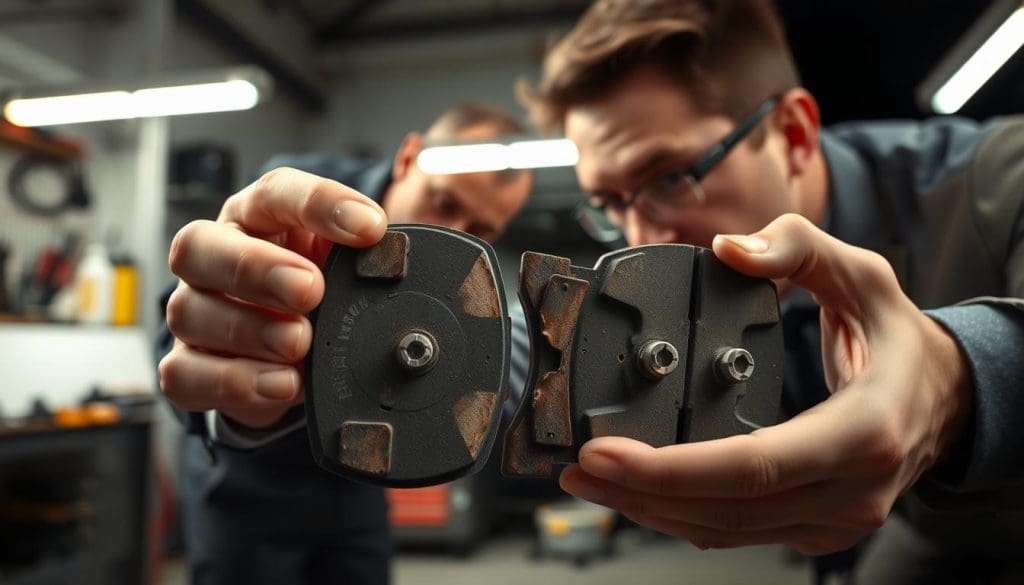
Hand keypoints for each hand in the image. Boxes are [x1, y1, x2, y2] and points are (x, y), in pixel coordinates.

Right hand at [159, 168, 386, 427]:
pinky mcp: (186, 367)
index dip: (321, 205)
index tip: (371, 228)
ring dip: (249, 329)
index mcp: (258, 218)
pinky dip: (234, 382)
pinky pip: (187, 374)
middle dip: (255, 267)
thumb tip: (404, 263)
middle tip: (310, 289)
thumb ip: (368, 262)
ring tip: (301, 343)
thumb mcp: (346, 272)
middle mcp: (213, 256)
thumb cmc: (320, 298)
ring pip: (190, 311)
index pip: (277, 194)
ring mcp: (192, 312)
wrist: (291, 361)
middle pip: (199, 244)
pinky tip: (281, 384)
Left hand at [559, 213, 971, 553]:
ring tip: (593, 481)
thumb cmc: (899, 338)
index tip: (605, 454)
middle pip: (724, 510)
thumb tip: (728, 249)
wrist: (945, 396)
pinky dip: (683, 514)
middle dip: (638, 493)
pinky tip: (642, 492)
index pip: (751, 467)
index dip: (669, 468)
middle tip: (577, 469)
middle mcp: (850, 489)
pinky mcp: (816, 528)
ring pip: (725, 531)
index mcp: (861, 432)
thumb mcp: (862, 274)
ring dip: (650, 510)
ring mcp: (835, 519)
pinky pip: (738, 531)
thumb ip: (795, 247)